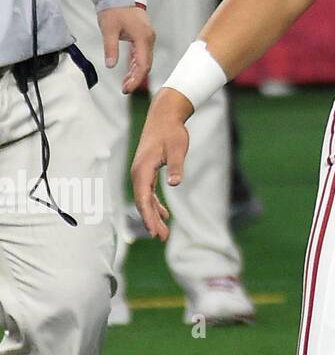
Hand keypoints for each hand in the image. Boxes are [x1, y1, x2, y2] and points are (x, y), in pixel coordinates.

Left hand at [97, 5, 154, 93]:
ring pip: (145, 60)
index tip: (128, 88)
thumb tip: (111, 65)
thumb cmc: (115, 9)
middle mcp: (149, 39)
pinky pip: (142, 54)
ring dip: (136, 72)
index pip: (143, 64)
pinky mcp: (143, 37)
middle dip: (136, 78)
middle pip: (146, 64)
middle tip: (125, 89)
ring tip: (125, 83)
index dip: (136, 78)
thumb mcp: (109, 29)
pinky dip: (136, 64)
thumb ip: (111, 48)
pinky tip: (129, 71)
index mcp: (143, 37)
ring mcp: (147, 38)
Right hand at [130, 89, 194, 240]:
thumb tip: (175, 183)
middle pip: (143, 203)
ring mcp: (141, 173)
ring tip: (163, 233)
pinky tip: (164, 215)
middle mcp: (138, 173)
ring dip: (153, 216)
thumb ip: (176, 166)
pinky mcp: (147, 171)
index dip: (148, 217)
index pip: (143, 199)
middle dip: (151, 221)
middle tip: (162, 238)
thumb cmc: (172, 132)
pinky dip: (155, 205)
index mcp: (142, 170)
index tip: (155, 232)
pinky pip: (148, 193)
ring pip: (145, 200)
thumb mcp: (177, 148)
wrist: (165, 116)